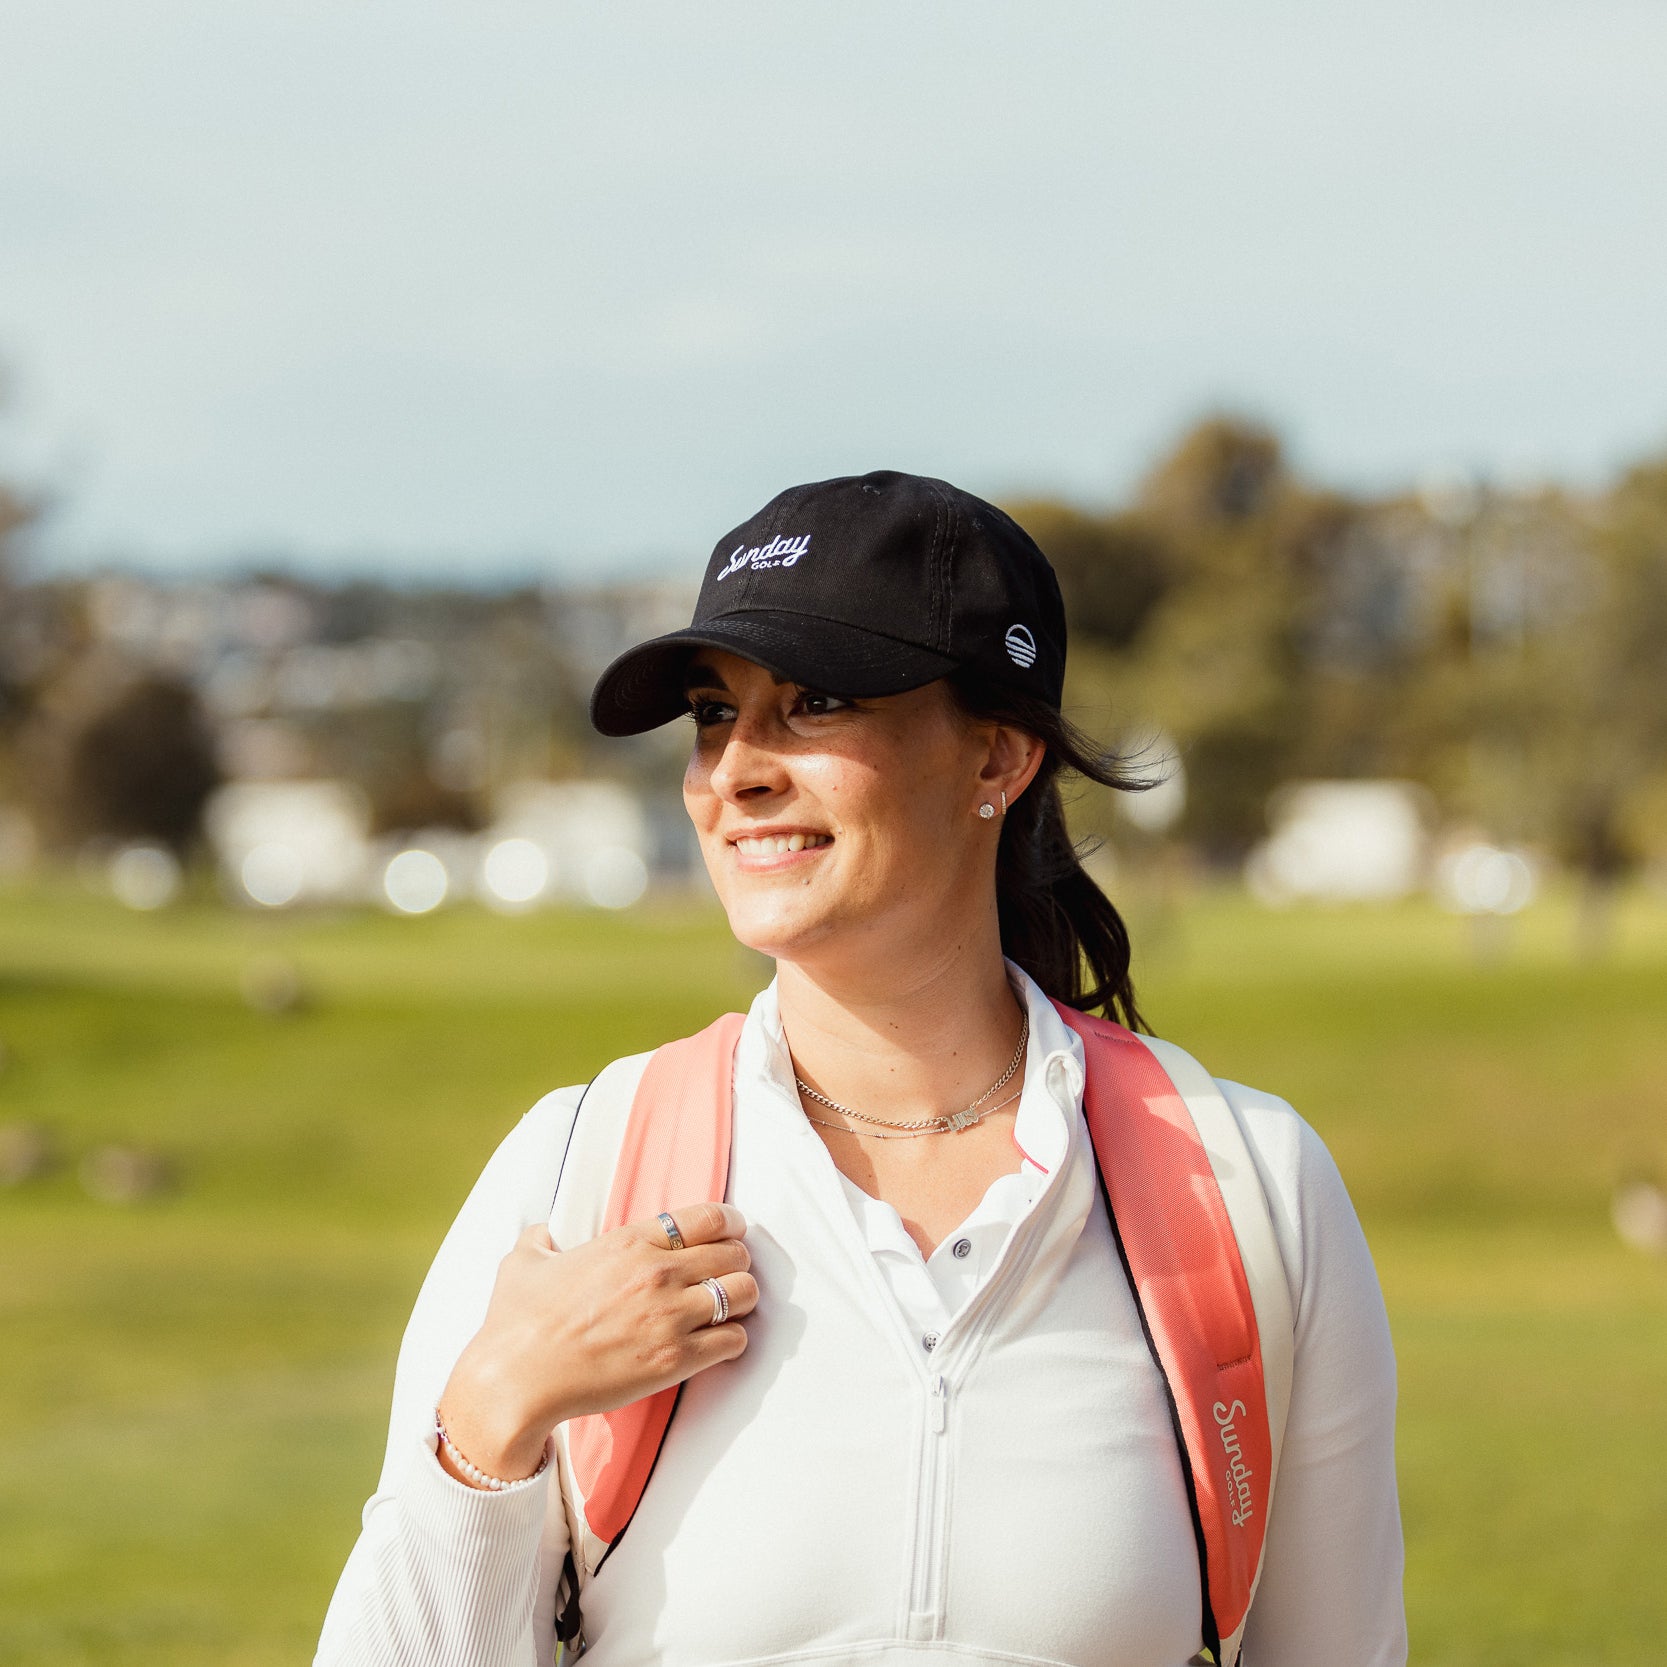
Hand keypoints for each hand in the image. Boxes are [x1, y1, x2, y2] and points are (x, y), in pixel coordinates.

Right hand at [437, 1202, 755, 1484]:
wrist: (515, 1380)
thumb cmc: (516, 1323)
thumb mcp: (523, 1264)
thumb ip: (539, 1241)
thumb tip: (539, 1233)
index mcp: (629, 1241)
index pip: (707, 1216)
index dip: (729, 1223)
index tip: (732, 1231)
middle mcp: (658, 1272)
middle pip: (734, 1253)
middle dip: (737, 1263)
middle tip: (728, 1274)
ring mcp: (670, 1315)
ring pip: (743, 1293)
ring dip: (742, 1300)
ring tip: (730, 1309)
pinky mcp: (675, 1359)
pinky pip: (733, 1340)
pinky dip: (733, 1341)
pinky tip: (719, 1344)